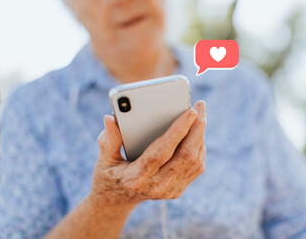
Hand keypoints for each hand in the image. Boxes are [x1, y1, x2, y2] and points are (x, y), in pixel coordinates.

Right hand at [89, 100, 206, 209]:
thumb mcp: (104, 160)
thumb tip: (110, 118)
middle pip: (186, 156)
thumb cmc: (109, 175)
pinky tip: (198, 130)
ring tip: (200, 114)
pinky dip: (200, 146)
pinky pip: (196, 166)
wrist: (117, 200)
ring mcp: (170, 190)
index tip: (190, 112)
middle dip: (197, 128)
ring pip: (195, 160)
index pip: (161, 152)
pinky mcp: (178, 189)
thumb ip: (108, 140)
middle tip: (200, 105)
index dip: (177, 131)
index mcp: (136, 178)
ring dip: (201, 135)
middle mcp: (156, 186)